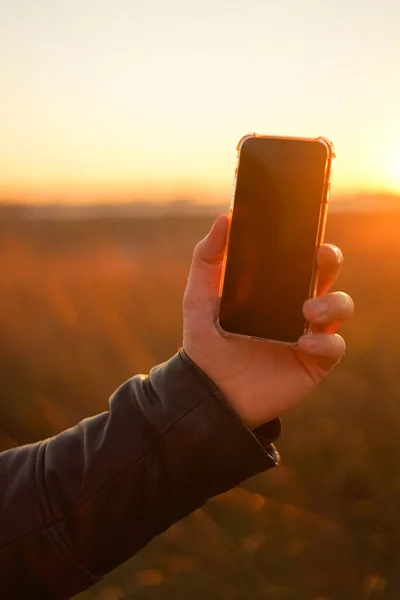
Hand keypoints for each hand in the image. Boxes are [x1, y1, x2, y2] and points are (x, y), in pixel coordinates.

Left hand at [183, 215, 353, 428]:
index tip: (310, 234)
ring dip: (333, 302)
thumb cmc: (205, 343)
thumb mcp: (198, 298)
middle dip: (330, 262)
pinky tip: (303, 344)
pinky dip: (325, 342)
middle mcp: (295, 307)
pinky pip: (334, 347)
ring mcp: (307, 333)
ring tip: (307, 310)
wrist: (209, 392)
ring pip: (341, 307)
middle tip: (319, 258)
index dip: (311, 243)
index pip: (300, 258)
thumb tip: (224, 218)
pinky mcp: (313, 362)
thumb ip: (206, 259)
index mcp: (273, 288)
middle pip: (327, 276)